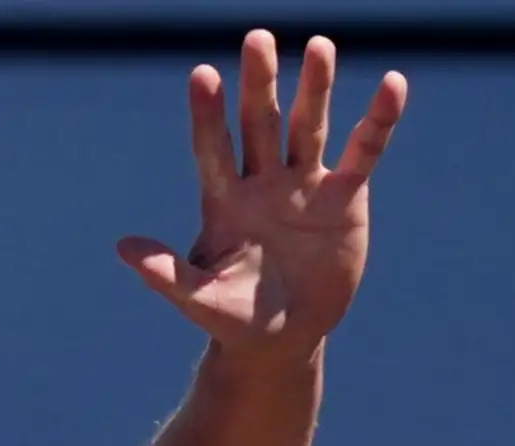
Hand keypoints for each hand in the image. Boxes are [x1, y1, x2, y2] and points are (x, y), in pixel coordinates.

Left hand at [119, 31, 408, 359]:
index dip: (208, 116)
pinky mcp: (343, 197)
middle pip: (259, 125)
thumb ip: (165, 273)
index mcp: (223, 203)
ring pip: (308, 127)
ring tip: (319, 45)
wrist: (283, 338)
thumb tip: (122, 247)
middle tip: (257, 37)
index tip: (201, 75)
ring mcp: (303, 185)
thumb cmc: (234, 320)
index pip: (213, 150)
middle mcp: (262, 183)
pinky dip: (378, 121)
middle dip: (259, 85)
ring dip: (314, 89)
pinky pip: (363, 152)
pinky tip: (392, 85)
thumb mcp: (199, 300)